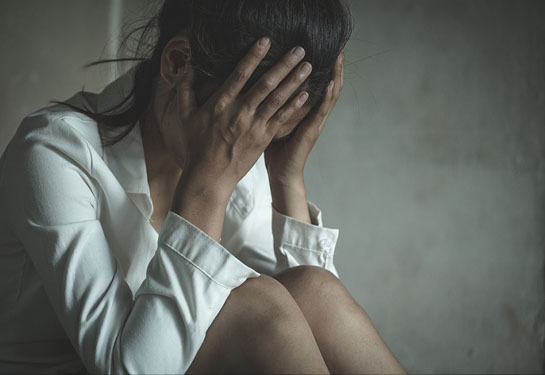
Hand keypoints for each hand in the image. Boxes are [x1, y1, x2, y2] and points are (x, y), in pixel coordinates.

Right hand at [169, 37, 313, 197]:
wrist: (210, 175)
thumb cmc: (196, 145)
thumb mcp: (185, 115)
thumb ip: (185, 89)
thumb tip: (187, 67)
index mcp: (221, 103)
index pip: (240, 74)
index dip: (254, 56)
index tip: (266, 40)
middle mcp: (240, 112)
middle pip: (266, 83)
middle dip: (284, 64)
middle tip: (299, 49)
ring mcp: (254, 126)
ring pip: (278, 99)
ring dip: (294, 81)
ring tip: (308, 66)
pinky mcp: (263, 138)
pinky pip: (281, 119)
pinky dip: (294, 106)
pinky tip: (306, 94)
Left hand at [264, 49, 344, 187]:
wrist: (281, 172)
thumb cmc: (275, 147)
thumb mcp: (275, 118)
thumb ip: (275, 101)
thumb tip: (261, 80)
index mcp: (307, 110)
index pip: (319, 83)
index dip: (325, 66)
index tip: (326, 47)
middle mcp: (315, 114)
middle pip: (330, 84)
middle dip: (334, 65)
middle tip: (339, 45)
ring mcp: (316, 122)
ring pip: (331, 95)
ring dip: (336, 75)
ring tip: (339, 57)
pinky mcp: (313, 131)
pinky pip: (322, 111)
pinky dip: (328, 96)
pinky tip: (331, 83)